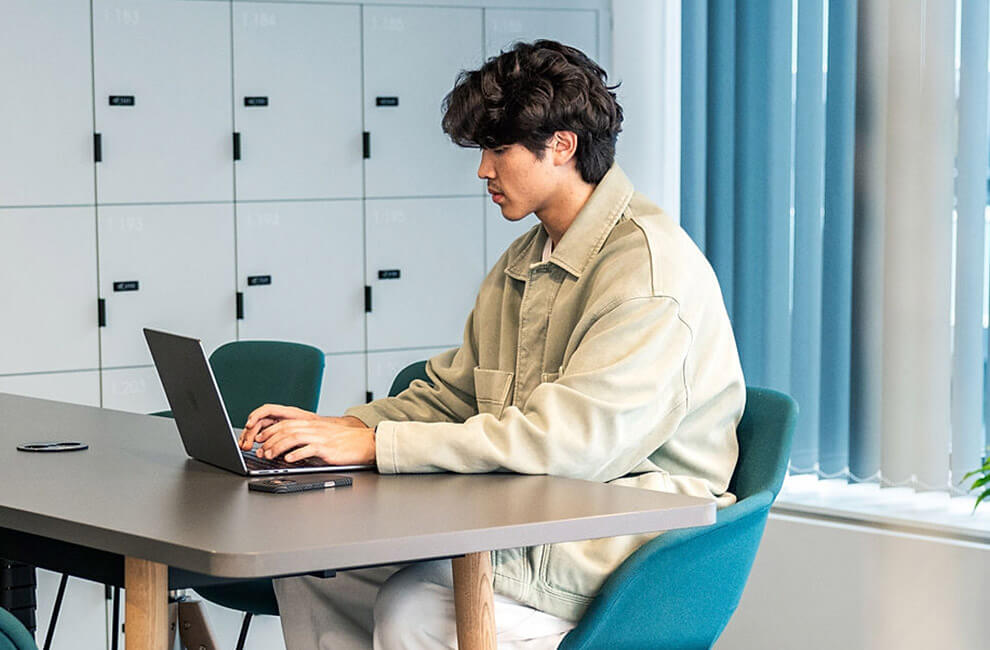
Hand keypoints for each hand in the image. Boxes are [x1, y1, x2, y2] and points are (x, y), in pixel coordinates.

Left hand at [239, 404, 363, 450]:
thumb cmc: (347, 442)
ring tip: (269, 455)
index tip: (260, 439)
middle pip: (286, 430)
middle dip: (269, 440)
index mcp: (313, 425)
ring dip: (278, 447)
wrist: (365, 443)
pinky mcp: (327, 448)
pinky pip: (308, 449)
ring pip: (293, 438)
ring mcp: (321, 438)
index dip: (271, 431)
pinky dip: (296, 454)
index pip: (286, 423)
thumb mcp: (325, 437)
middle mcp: (315, 429)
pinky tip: (288, 459)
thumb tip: (291, 450)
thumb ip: (309, 440)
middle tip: (261, 451)